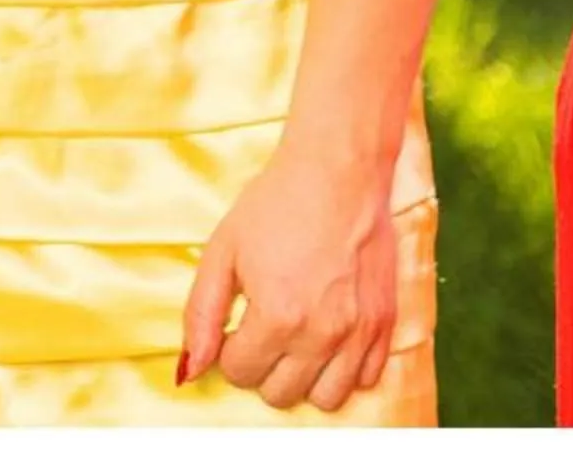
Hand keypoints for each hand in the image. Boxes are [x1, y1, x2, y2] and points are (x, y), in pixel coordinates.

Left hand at [177, 138, 401, 411]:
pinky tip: (328, 336)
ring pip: (326, 399)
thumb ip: (200, 314)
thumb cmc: (275, 204)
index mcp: (276, 316)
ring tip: (295, 338)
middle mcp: (321, 334)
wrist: (338, 171)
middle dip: (262, 366)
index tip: (236, 323)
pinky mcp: (385, 324)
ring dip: (303, 377)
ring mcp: (358, 333)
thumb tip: (187, 370)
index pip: (239, 373)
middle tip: (262, 327)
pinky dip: (344, 370)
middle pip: (280, 394)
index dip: (229, 349)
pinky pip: (366, 380)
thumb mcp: (222, 250)